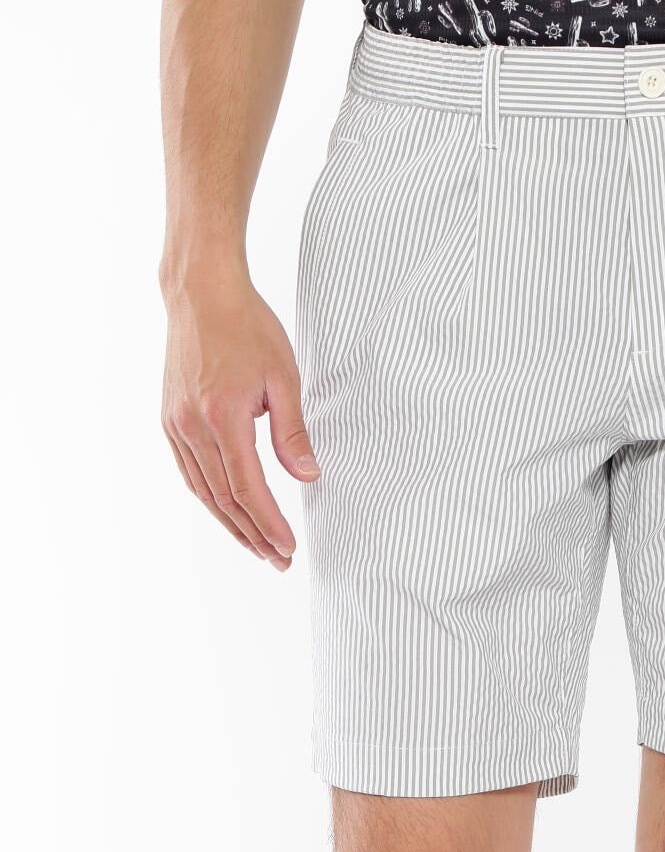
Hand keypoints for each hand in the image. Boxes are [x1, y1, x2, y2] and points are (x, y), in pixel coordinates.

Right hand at [161, 269, 317, 570]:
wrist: (201, 292)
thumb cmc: (246, 326)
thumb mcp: (283, 377)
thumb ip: (293, 432)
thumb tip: (307, 477)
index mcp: (223, 417)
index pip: (248, 488)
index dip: (269, 524)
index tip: (287, 547)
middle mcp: (193, 426)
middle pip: (224, 499)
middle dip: (253, 535)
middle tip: (277, 559)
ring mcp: (176, 424)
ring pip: (204, 491)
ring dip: (231, 524)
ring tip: (257, 547)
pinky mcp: (170, 419)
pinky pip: (190, 472)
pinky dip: (210, 499)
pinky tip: (228, 514)